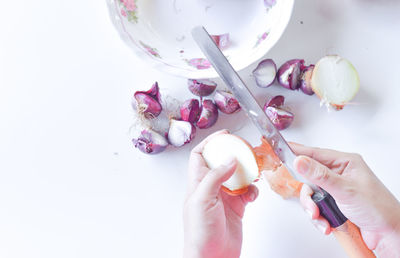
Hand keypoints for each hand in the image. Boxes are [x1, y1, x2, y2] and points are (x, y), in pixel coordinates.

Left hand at [183, 130, 258, 257]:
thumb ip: (215, 177)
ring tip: (254, 171)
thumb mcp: (203, 200)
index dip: (210, 143)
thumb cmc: (199, 234)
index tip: (225, 136)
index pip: (200, 155)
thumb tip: (229, 159)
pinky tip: (252, 195)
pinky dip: (252, 191)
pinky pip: (246, 193)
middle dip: (234, 155)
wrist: (212, 257)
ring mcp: (224, 198)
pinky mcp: (236, 208)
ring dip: (247, 173)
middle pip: (221, 163)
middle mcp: (210, 188)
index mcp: (197, 183)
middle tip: (246, 151)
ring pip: (237, 177)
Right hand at [291, 143, 399, 256]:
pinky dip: (319, 218)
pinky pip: (316, 208)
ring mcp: (335, 190)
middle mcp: (338, 174)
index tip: (278, 148)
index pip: (313, 153)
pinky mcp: (333, 204)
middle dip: (308, 196)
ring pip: (310, 195)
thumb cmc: (378, 208)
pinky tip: (327, 224)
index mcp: (344, 162)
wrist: (388, 233)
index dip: (295, 152)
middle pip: (308, 178)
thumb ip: (320, 175)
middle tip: (313, 206)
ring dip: (313, 210)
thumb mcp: (346, 189)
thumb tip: (299, 161)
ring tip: (322, 218)